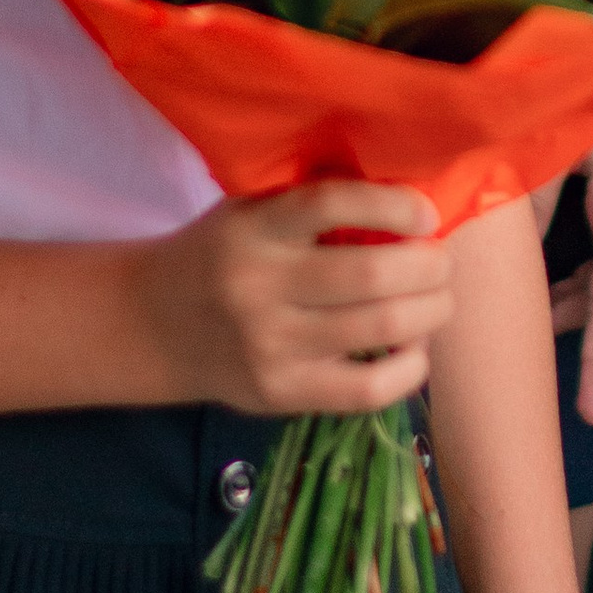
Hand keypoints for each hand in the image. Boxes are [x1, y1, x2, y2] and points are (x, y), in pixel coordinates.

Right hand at [136, 183, 455, 412]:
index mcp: (254, 229)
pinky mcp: (281, 393)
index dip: (394, 205)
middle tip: (440, 261)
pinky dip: (410, 369)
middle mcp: (260, 286)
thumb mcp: (250, 212)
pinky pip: (368, 389)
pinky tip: (414, 349)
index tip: (426, 214)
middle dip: (430, 265)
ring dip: (431, 311)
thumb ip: (312, 204)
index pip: (332, 203)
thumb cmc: (221, 256)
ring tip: (437, 300)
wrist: (153, 326)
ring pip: (380, 328)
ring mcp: (270, 346)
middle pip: (372, 274)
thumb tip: (407, 198)